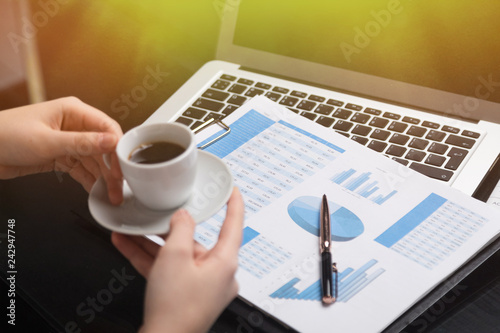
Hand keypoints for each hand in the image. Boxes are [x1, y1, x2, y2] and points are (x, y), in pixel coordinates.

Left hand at [0, 97, 122, 203]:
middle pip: (103, 147)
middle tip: (117, 187)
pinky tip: (95, 190)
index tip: (122, 167)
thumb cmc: (3, 135)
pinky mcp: (60, 156)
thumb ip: (82, 143)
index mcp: (73, 111)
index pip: (107, 128)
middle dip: (111, 168)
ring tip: (109, 194)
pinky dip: (88, 180)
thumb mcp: (47, 141)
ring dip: (102, 178)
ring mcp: (67, 141)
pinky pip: (81, 168)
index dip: (118, 148)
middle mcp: (74, 125)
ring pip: (93, 161)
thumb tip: (111, 141)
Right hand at [112, 188, 244, 332]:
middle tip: (154, 216)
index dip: (234, 204)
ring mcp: (202, 286)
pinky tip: (128, 246)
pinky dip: (150, 259)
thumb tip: (183, 217)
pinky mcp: (187, 295)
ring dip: (152, 244)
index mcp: (225, 262)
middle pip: (195, 241)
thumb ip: (180, 229)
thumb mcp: (175, 257)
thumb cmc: (176, 309)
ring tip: (130, 231)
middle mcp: (218, 274)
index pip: (234, 224)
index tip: (233, 191)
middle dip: (169, 230)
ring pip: (177, 256)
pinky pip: (169, 270)